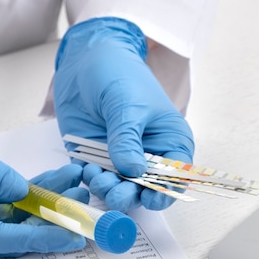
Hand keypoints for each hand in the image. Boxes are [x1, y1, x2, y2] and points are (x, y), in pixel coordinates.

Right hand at [0, 89, 85, 255]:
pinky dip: (24, 193)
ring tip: (76, 182)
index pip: (1, 240)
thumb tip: (21, 189)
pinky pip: (0, 203)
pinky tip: (50, 179)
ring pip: (10, 218)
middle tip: (85, 202)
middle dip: (50, 220)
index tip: (73, 234)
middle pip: (11, 234)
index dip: (40, 238)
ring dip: (42, 203)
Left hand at [53, 17, 194, 210]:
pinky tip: (86, 171)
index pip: (175, 177)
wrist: (84, 61)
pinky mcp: (93, 158)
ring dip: (108, 189)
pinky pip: (93, 179)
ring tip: (98, 178)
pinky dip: (90, 180)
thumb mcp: (127, 104)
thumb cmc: (118, 74)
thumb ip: (128, 138)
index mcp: (169, 141)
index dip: (165, 191)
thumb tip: (133, 170)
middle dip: (130, 194)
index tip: (149, 198)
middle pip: (144, 188)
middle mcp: (147, 156)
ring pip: (118, 188)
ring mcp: (119, 159)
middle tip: (116, 193)